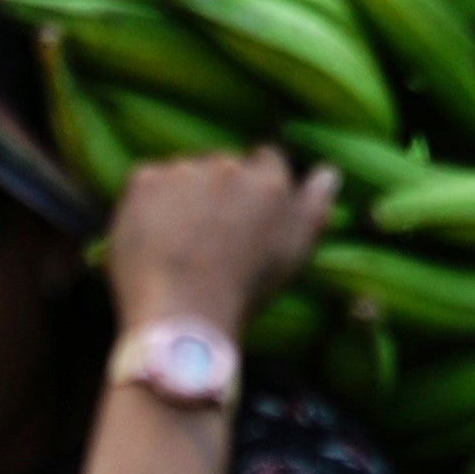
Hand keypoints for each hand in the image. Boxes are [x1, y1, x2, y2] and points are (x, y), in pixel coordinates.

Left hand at [107, 146, 336, 334]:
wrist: (181, 313)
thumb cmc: (244, 291)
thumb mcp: (295, 251)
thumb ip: (315, 205)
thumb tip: (328, 170)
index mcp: (269, 183)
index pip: (268, 160)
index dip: (258, 187)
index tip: (247, 215)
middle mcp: (228, 166)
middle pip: (225, 166)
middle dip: (220, 191)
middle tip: (211, 236)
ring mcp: (184, 170)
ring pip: (186, 173)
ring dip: (185, 195)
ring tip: (181, 242)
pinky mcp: (145, 179)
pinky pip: (151, 181)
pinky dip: (152, 203)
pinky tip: (155, 237)